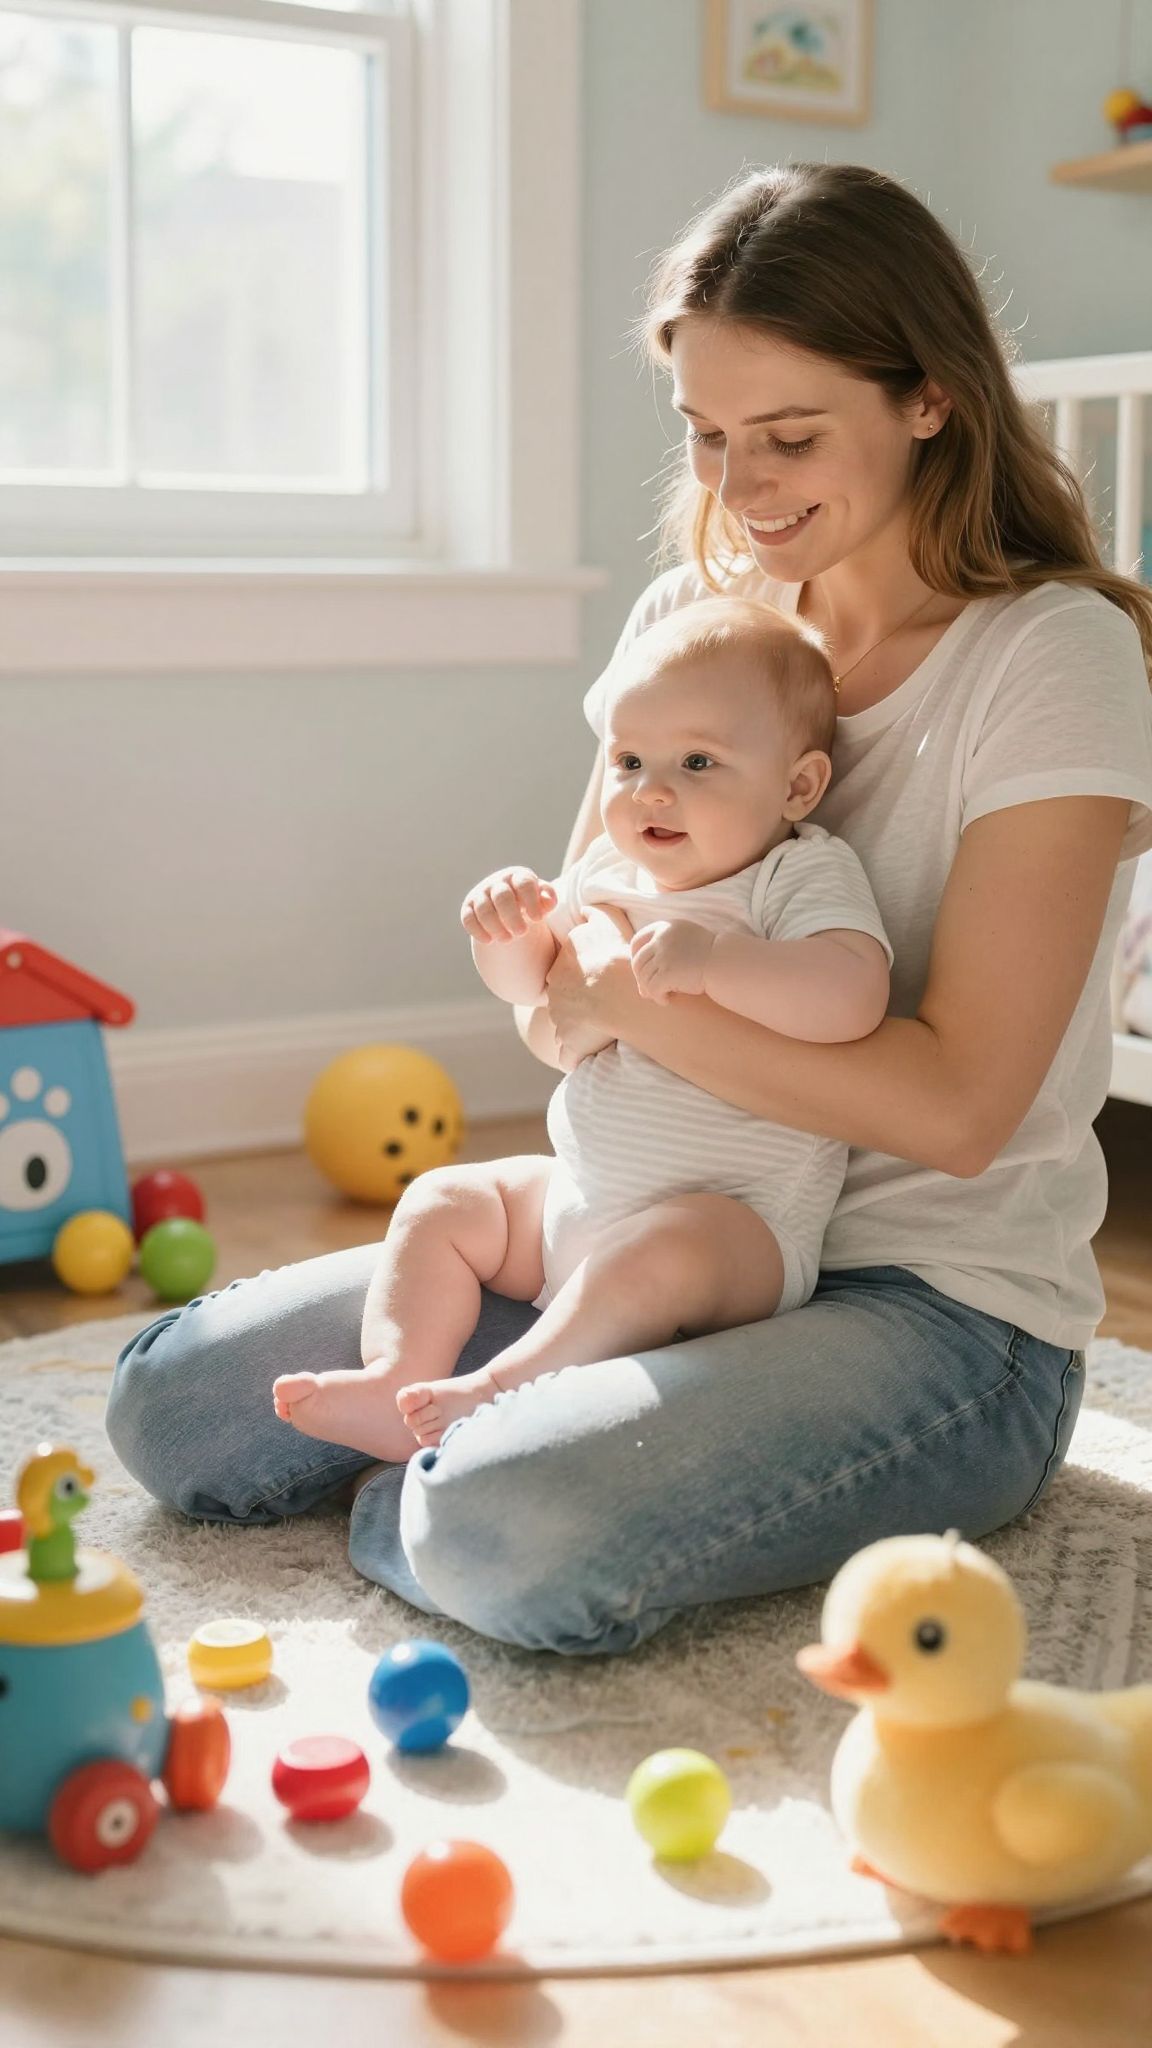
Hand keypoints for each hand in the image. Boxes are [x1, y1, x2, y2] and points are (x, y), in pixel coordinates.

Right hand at [461, 867, 556, 942]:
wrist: (509, 907)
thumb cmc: (530, 902)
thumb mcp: (542, 899)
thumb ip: (548, 898)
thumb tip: (549, 901)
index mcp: (518, 876)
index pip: (524, 884)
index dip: (531, 901)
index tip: (538, 920)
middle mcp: (498, 882)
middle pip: (502, 896)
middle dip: (512, 916)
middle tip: (522, 933)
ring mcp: (481, 893)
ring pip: (484, 908)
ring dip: (495, 926)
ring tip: (507, 940)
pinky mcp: (468, 907)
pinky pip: (468, 918)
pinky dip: (477, 930)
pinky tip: (489, 941)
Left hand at [543, 903, 634, 1068]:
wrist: (620, 990)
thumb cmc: (615, 955)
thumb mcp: (606, 921)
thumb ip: (594, 914)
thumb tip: (584, 911)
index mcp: (559, 970)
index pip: (564, 976)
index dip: (581, 979)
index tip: (597, 982)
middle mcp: (554, 996)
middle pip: (561, 1002)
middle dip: (574, 1005)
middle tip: (600, 1006)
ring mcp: (561, 1022)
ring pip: (564, 1028)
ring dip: (575, 1031)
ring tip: (597, 1030)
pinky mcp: (571, 1045)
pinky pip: (568, 1057)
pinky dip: (573, 1058)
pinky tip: (583, 1058)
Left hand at [630, 918, 714, 1001]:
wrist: (725, 963)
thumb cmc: (709, 956)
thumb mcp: (686, 940)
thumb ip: (665, 948)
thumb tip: (640, 975)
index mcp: (666, 927)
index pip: (638, 940)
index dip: (635, 957)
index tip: (641, 969)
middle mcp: (662, 938)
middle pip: (638, 962)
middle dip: (641, 978)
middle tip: (648, 990)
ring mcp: (664, 955)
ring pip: (644, 977)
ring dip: (650, 990)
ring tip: (661, 996)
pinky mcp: (667, 972)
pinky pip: (652, 988)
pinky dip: (657, 997)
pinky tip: (667, 1000)